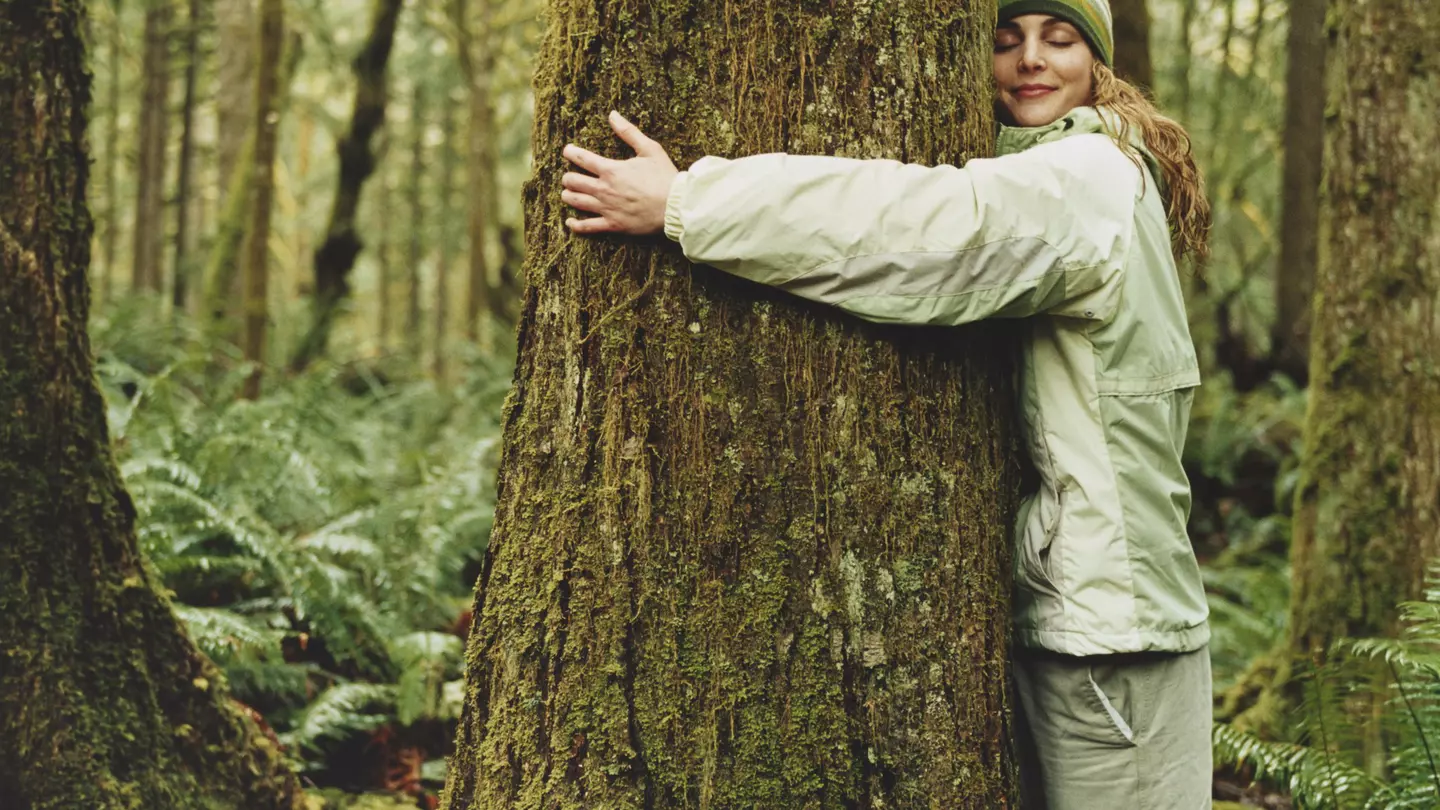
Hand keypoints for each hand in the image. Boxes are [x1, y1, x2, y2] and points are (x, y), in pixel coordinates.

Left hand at [561, 111, 678, 235]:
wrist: (675, 206)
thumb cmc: (664, 177)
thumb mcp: (650, 149)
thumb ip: (629, 132)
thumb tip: (612, 114)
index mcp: (611, 169)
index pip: (582, 158)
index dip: (571, 153)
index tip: (567, 151)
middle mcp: (604, 189)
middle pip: (573, 181)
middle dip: (568, 177)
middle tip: (569, 176)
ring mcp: (606, 208)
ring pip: (576, 202)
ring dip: (568, 196)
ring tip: (567, 194)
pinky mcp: (613, 225)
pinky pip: (587, 227)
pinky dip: (575, 225)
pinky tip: (570, 222)